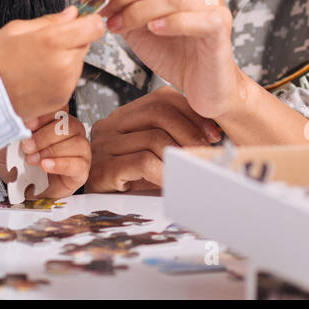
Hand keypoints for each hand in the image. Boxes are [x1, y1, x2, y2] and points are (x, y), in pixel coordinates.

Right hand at [0, 6, 106, 121]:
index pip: (94, 26)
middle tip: (47, 43)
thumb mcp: (16, 29)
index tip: (82, 21)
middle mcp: (64, 63)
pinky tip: (39, 75)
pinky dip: (61, 75)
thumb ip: (50, 21)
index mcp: (53, 41)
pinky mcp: (63, 97)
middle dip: (73, 40)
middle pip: (86, 43)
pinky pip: (71, 79)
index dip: (89, 21)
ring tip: (39, 61)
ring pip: (78, 61)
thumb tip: (71, 14)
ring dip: (66, 58)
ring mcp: (65, 83)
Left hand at [0, 109, 90, 198]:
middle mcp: (74, 131)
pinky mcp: (82, 169)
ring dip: (51, 151)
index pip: (59, 109)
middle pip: (68, 125)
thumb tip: (15, 126)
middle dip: (44, 136)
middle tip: (27, 146)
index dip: (44, 115)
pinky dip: (59, 164)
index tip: (27, 124)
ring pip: (76, 143)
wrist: (32, 186)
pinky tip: (45, 165)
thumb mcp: (17, 144)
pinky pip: (77, 164)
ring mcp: (81, 150)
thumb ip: (19, 134)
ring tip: (33, 159)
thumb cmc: (27, 162)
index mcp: (60, 119)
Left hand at [79, 0, 246, 119]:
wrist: (202, 84)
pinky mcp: (220, 26)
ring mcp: (215, 2)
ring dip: (138, 10)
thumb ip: (118, 3)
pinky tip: (152, 29)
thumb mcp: (137, 22)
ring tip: (117, 26)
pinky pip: (196, 18)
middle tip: (101, 10)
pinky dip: (170, 22)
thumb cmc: (172, 51)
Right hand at [83, 88, 221, 191]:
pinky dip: (165, 172)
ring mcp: (103, 146)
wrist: (96, 210)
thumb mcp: (153, 153)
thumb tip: (211, 135)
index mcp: (124, 116)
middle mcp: (110, 125)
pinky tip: (172, 181)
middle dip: (190, 131)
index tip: (213, 133)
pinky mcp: (103, 168)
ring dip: (179, 155)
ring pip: (154, 138)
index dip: (191, 113)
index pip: (161, 98)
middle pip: (158, 112)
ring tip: (191, 168)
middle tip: (205, 150)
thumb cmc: (131, 182)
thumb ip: (172, 137)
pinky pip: (144, 162)